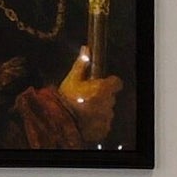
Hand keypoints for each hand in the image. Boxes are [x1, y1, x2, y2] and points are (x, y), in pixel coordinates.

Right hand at [9, 59, 123, 149]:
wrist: (59, 122)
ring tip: (84, 110)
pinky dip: (97, 122)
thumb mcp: (72, 79)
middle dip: (102, 96)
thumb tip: (85, 48)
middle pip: (110, 97)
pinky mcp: (104, 128)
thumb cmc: (66, 99)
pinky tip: (86, 120)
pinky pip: (104, 123)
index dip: (110, 83)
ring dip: (99, 109)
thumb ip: (81, 64)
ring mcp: (107, 117)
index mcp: (103, 88)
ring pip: (107, 110)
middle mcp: (108, 102)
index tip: (102, 84)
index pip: (117, 82)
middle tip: (87, 97)